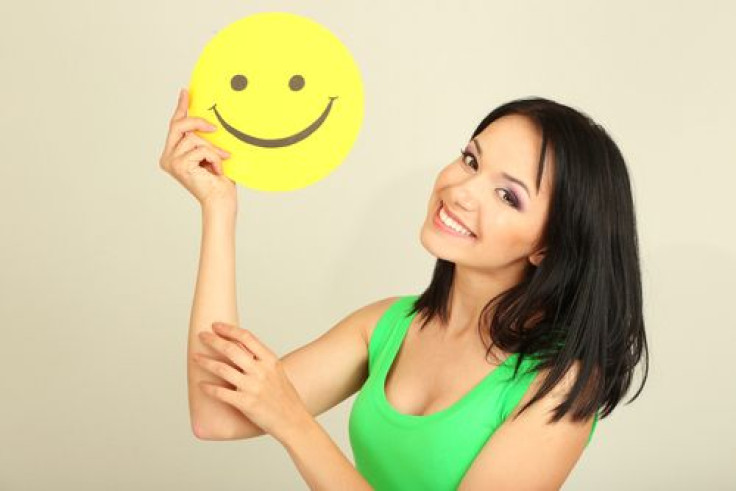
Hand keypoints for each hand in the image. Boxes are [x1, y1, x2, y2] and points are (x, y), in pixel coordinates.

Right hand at [159, 88, 236, 208]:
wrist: (220, 201)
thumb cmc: (219, 181)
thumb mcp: (211, 153)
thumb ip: (204, 139)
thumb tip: (210, 120)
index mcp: (173, 154)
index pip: (176, 125)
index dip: (181, 107)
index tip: (186, 92)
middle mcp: (168, 157)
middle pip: (179, 125)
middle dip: (197, 122)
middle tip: (215, 128)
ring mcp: (172, 161)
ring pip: (193, 138)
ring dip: (212, 149)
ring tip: (220, 162)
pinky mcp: (180, 165)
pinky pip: (201, 149)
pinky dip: (214, 157)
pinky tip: (216, 170)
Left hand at [193, 323, 312, 443]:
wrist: (293, 421)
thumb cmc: (285, 398)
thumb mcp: (277, 372)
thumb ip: (261, 361)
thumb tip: (242, 351)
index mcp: (270, 360)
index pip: (246, 337)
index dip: (229, 329)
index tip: (216, 325)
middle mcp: (261, 371)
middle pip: (231, 349)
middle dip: (213, 340)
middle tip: (201, 335)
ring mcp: (253, 387)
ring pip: (222, 369)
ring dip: (206, 361)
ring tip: (195, 357)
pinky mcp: (246, 403)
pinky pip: (221, 393)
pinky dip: (209, 388)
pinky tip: (201, 385)